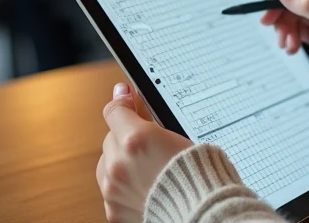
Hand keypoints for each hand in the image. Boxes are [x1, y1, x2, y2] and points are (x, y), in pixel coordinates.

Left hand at [98, 82, 193, 222]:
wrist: (201, 212)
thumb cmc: (198, 177)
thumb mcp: (178, 136)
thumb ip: (148, 120)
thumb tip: (132, 102)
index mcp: (136, 139)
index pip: (115, 111)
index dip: (121, 102)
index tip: (125, 97)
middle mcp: (119, 163)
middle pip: (111, 138)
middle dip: (126, 137)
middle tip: (147, 142)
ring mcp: (113, 189)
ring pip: (107, 164)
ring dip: (120, 162)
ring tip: (147, 169)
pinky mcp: (113, 210)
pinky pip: (110, 190)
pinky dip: (123, 187)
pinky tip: (144, 186)